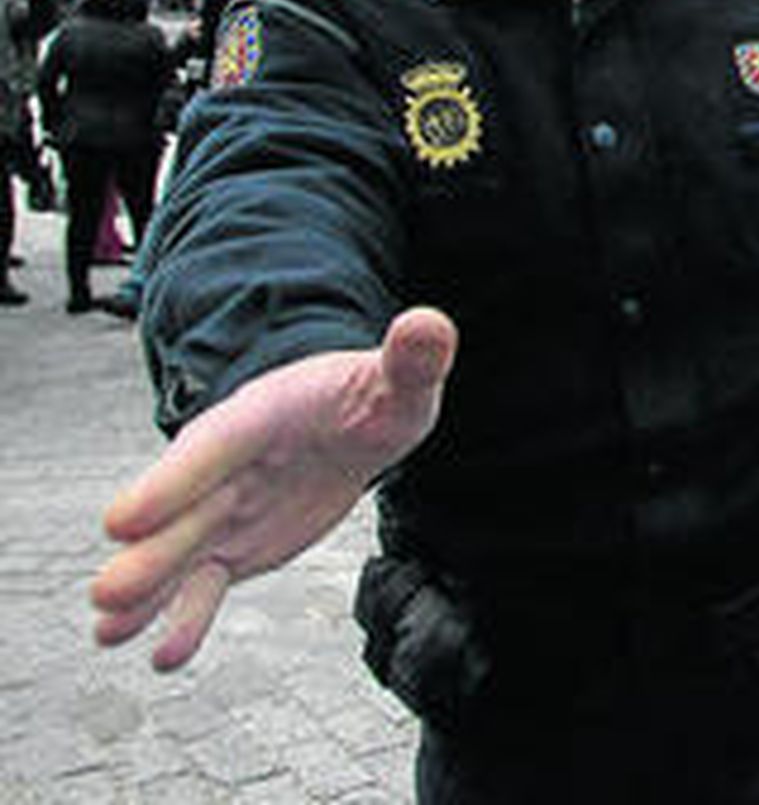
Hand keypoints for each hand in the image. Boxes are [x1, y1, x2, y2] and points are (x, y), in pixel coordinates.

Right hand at [90, 307, 456, 671]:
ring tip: (108, 634)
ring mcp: (227, 507)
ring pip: (183, 552)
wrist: (354, 422)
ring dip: (149, 592)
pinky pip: (209, 582)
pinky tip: (165, 656)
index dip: (172, 482)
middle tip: (106, 594)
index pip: (215, 448)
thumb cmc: (374, 395)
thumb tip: (430, 324)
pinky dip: (188, 617)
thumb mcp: (398, 380)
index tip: (120, 522)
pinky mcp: (237, 544)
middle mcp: (231, 464)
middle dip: (149, 553)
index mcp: (262, 415)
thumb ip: (411, 360)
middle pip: (185, 510)